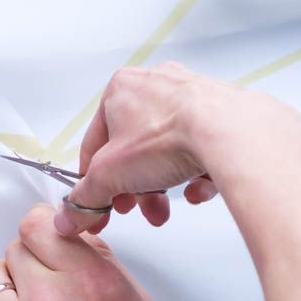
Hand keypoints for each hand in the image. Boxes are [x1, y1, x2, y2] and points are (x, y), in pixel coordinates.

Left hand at [0, 203, 186, 300]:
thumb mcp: (132, 295)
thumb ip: (90, 258)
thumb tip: (59, 235)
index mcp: (89, 281)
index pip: (36, 225)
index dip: (42, 229)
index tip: (46, 241)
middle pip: (11, 250)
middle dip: (28, 262)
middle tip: (47, 282)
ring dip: (1, 287)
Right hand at [53, 62, 279, 236]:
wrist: (229, 132)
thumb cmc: (169, 136)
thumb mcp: (110, 174)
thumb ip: (86, 196)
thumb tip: (72, 214)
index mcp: (121, 89)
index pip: (95, 142)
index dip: (92, 182)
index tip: (97, 207)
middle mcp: (156, 86)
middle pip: (133, 149)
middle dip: (132, 188)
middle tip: (134, 210)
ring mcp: (191, 97)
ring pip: (167, 151)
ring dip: (161, 186)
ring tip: (164, 210)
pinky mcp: (221, 113)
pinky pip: (200, 150)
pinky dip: (195, 174)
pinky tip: (197, 190)